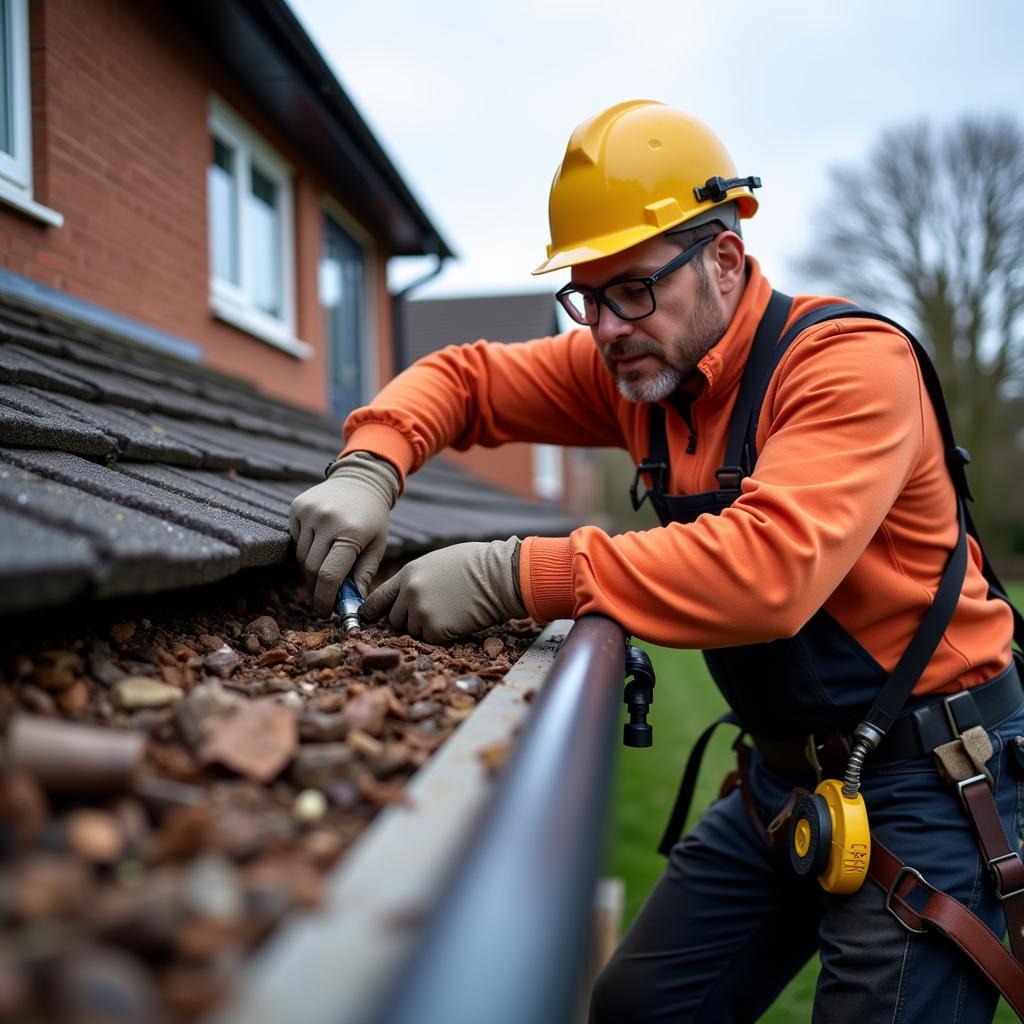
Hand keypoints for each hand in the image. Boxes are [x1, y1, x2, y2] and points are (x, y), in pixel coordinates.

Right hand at [289, 452, 399, 614]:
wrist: (361, 480)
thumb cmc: (373, 518)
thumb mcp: (377, 546)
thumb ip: (364, 575)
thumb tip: (353, 603)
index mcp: (351, 532)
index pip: (329, 575)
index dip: (325, 598)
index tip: (326, 612)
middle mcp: (327, 520)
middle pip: (312, 569)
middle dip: (317, 588)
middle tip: (325, 598)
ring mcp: (309, 512)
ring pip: (301, 556)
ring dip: (311, 571)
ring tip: (325, 573)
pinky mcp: (297, 507)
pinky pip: (295, 539)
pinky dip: (305, 550)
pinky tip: (319, 547)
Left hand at [361, 538, 525, 643]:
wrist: (500, 575)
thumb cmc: (476, 564)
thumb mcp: (436, 563)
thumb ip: (416, 580)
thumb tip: (402, 597)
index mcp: (407, 574)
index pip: (377, 599)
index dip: (374, 612)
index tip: (371, 619)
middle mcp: (409, 593)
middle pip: (394, 620)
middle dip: (409, 621)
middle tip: (434, 612)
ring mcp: (421, 612)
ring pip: (413, 632)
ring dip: (429, 628)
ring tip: (451, 611)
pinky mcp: (436, 629)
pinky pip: (432, 640)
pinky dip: (445, 636)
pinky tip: (459, 619)